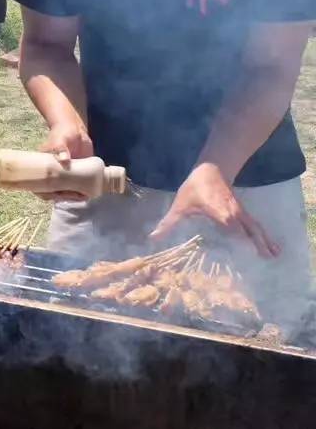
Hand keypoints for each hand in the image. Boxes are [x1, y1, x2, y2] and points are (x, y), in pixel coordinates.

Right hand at [34, 122, 93, 202]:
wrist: (76, 130)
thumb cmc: (63, 133)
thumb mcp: (60, 140)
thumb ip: (60, 148)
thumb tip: (63, 159)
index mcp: (44, 168)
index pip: (40, 186)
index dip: (46, 194)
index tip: (57, 194)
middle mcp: (53, 174)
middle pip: (53, 192)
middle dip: (63, 197)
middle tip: (76, 195)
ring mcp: (65, 176)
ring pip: (65, 191)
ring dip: (73, 196)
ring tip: (84, 196)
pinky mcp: (77, 175)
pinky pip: (77, 187)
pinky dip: (82, 192)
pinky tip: (89, 193)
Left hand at [150, 163, 279, 257]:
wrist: (211, 169)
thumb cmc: (195, 187)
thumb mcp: (180, 205)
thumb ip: (169, 223)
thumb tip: (153, 237)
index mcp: (221, 214)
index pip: (233, 232)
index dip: (239, 243)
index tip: (245, 257)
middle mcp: (234, 214)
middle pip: (249, 232)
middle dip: (257, 245)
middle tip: (267, 259)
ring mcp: (241, 212)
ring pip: (256, 228)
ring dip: (265, 240)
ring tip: (275, 255)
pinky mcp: (243, 211)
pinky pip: (255, 225)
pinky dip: (263, 234)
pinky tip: (271, 244)